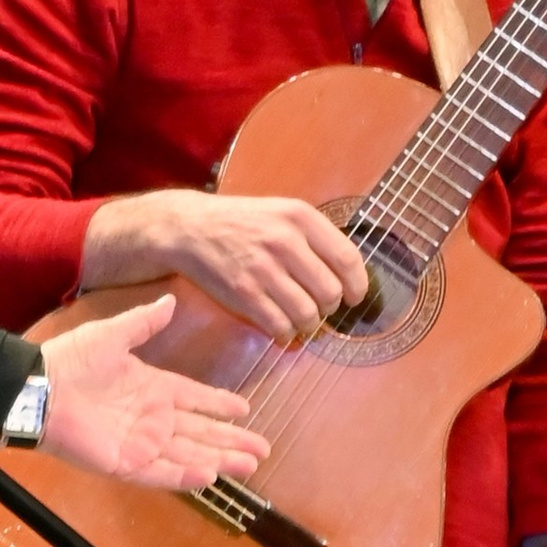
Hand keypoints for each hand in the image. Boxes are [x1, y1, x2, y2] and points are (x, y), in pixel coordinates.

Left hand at [35, 296, 270, 492]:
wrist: (39, 388)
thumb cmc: (73, 360)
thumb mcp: (112, 334)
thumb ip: (144, 323)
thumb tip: (170, 299)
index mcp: (152, 387)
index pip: (195, 398)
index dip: (219, 404)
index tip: (245, 410)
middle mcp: (152, 418)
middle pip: (201, 432)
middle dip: (231, 441)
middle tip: (263, 450)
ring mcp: (140, 443)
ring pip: (189, 455)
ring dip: (218, 461)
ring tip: (248, 466)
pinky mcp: (124, 463)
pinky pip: (160, 473)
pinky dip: (184, 476)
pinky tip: (209, 476)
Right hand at [77, 185, 371, 336]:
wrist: (189, 229)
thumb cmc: (241, 223)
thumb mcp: (281, 213)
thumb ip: (314, 238)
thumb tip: (347, 276)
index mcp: (299, 217)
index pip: (347, 259)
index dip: (357, 285)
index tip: (354, 297)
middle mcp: (284, 241)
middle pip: (330, 292)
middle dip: (329, 308)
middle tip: (320, 308)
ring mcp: (263, 269)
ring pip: (307, 314)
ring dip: (308, 325)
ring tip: (301, 320)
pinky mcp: (243, 293)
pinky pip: (279, 325)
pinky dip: (286, 334)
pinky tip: (282, 329)